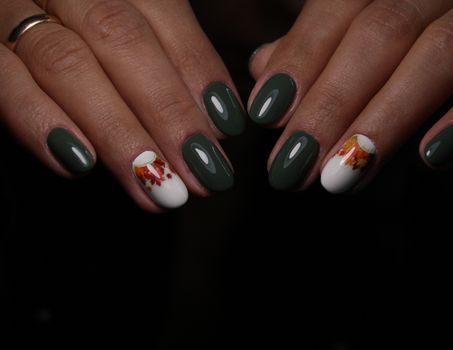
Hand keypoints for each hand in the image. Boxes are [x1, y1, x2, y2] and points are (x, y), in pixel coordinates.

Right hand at [0, 0, 245, 211]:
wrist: (13, 23)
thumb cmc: (81, 41)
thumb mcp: (122, 36)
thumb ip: (165, 62)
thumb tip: (216, 122)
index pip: (163, 15)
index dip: (199, 69)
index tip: (228, 126)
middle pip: (121, 39)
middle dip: (168, 111)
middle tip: (204, 172)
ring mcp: (12, 11)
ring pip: (67, 63)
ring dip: (118, 131)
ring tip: (158, 184)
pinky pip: (2, 79)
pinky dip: (41, 121)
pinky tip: (79, 164)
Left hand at [249, 0, 452, 192]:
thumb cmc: (426, 31)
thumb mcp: (369, 27)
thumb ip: (319, 43)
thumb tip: (263, 68)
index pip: (339, 7)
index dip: (301, 59)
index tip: (267, 116)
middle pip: (382, 31)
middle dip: (332, 103)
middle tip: (293, 166)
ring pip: (443, 49)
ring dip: (387, 117)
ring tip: (343, 176)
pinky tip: (432, 156)